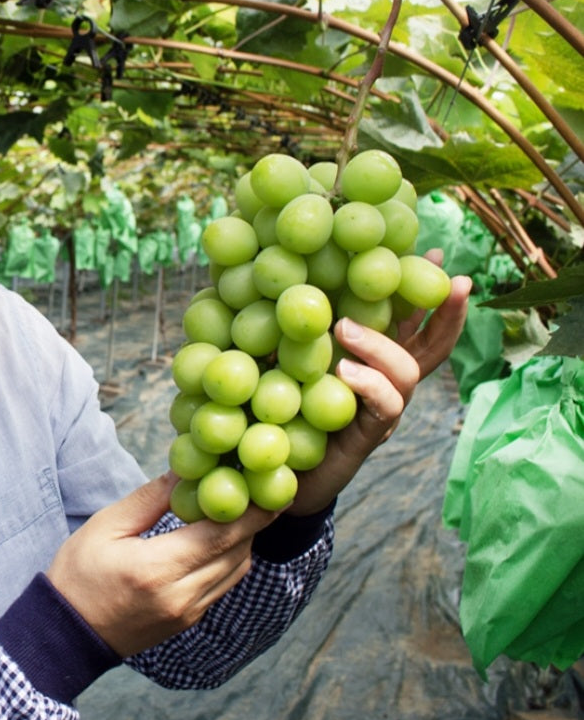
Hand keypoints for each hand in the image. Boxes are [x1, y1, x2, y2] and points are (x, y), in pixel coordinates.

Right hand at [46, 473, 274, 656]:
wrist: (65, 633)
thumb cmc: (78, 574)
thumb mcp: (105, 527)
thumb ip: (149, 499)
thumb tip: (184, 473)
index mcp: (157, 569)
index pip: (220, 537)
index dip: (250, 512)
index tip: (269, 488)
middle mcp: (180, 596)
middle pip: (236, 554)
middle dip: (254, 521)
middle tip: (263, 490)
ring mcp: (187, 614)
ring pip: (235, 572)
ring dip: (244, 540)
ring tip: (245, 509)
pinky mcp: (188, 621)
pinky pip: (222, 586)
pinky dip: (229, 559)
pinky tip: (222, 538)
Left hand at [288, 251, 470, 515]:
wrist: (265, 466)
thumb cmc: (276, 402)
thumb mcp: (285, 354)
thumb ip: (294, 324)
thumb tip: (280, 271)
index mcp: (368, 356)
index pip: (408, 319)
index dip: (425, 290)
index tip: (435, 253)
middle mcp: (383, 381)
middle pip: (432, 346)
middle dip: (447, 313)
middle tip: (454, 282)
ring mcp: (378, 411)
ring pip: (408, 374)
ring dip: (380, 345)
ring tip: (344, 328)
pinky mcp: (365, 437)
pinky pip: (385, 408)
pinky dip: (368, 384)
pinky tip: (343, 371)